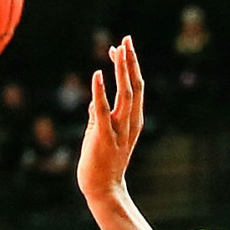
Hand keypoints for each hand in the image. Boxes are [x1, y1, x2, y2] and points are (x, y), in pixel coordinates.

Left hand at [76, 37, 144, 205]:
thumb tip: (94, 101)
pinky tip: (97, 74)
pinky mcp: (104, 137)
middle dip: (130, 61)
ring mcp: (118, 130)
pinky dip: (100, 91)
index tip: (121, 48)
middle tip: (126, 39)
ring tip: (117, 49)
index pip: (134, 87)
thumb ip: (98, 118)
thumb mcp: (100, 136)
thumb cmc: (101, 164)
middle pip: (134, 85)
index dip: (129, 66)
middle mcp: (130, 122)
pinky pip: (102, 110)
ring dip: (121, 69)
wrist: (103, 190)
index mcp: (133, 120)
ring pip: (124, 94)